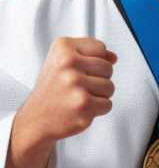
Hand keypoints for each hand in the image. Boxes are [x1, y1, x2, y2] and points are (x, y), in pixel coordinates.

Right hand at [15, 38, 115, 154]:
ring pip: (110, 87)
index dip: (94, 61)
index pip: (100, 48)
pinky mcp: (83, 104)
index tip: (77, 70)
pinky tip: (80, 109)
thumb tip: (113, 57)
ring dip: (99, 96)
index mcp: (63, 47)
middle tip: (77, 87)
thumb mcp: (64, 62)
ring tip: (78, 97)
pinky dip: (97, 110)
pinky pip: (108, 104)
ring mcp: (75, 84)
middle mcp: (68, 63)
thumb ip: (90, 55)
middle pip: (108, 68)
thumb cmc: (53, 89)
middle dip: (98, 79)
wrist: (35, 119)